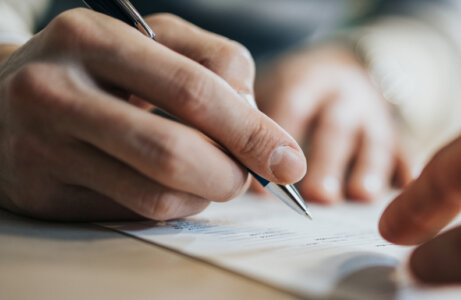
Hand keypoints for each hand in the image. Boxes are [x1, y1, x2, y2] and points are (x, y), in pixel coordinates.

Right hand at [0, 10, 305, 220]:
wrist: (2, 98)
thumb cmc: (96, 68)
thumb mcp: (152, 42)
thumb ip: (215, 67)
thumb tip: (261, 127)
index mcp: (91, 39)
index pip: (194, 88)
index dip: (252, 129)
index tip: (288, 158)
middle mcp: (56, 91)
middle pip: (175, 151)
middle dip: (232, 173)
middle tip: (249, 178)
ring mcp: (41, 147)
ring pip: (157, 193)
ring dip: (204, 195)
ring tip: (208, 176)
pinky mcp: (42, 193)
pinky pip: (133, 213)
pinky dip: (171, 206)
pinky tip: (169, 186)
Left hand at [256, 45, 410, 203]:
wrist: (348, 68)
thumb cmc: (299, 92)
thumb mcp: (276, 90)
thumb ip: (257, 124)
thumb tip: (229, 171)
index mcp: (308, 82)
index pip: (293, 105)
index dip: (279, 138)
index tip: (264, 178)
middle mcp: (344, 96)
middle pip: (336, 127)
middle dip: (327, 161)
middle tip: (316, 195)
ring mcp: (374, 115)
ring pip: (375, 139)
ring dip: (368, 167)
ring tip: (360, 195)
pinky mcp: (396, 132)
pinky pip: (404, 148)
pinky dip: (406, 166)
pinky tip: (406, 186)